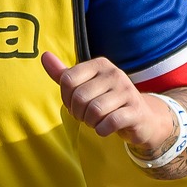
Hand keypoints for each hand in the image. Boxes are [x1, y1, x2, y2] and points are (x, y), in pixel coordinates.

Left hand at [40, 52, 176, 155]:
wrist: (141, 117)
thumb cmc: (107, 100)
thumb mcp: (85, 85)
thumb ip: (63, 74)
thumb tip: (44, 56)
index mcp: (100, 64)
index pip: (67, 79)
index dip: (65, 97)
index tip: (74, 104)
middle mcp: (115, 73)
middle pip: (79, 96)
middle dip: (77, 113)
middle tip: (85, 116)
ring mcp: (127, 91)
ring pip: (94, 110)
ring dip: (90, 122)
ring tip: (95, 121)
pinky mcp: (135, 110)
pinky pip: (109, 122)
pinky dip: (102, 130)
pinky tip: (105, 128)